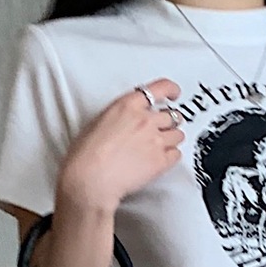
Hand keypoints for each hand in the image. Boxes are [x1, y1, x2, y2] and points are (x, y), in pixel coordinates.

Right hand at [58, 77, 184, 214]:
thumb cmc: (87, 154)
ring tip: (162, 146)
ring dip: (172, 139)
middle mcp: (145, 120)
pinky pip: (176, 155)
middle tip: (163, 129)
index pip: (160, 88)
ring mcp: (155, 141)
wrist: (91, 179)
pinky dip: (172, 156)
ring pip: (178, 135)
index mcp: (128, 105)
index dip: (171, 90)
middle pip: (171, 115)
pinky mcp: (160, 162)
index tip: (173, 93)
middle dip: (169, 122)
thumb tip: (126, 121)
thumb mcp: (100, 120)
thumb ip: (120, 116)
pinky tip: (163, 159)